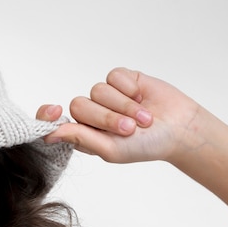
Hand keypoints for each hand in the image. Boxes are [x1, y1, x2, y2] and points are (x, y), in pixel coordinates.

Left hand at [44, 67, 201, 164]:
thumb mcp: (110, 149)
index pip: (53, 121)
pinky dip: (129, 89)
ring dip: (123, 106)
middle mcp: (90, 114)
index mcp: (81, 134)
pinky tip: (142, 98)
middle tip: (129, 129)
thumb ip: (80, 139)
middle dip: (106, 118)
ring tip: (143, 119)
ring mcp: (105, 96)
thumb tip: (49, 134)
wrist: (179, 130)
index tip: (54, 111)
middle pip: (78, 105)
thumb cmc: (144, 146)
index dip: (48, 116)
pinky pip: (114, 77)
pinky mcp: (121, 79)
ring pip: (97, 91)